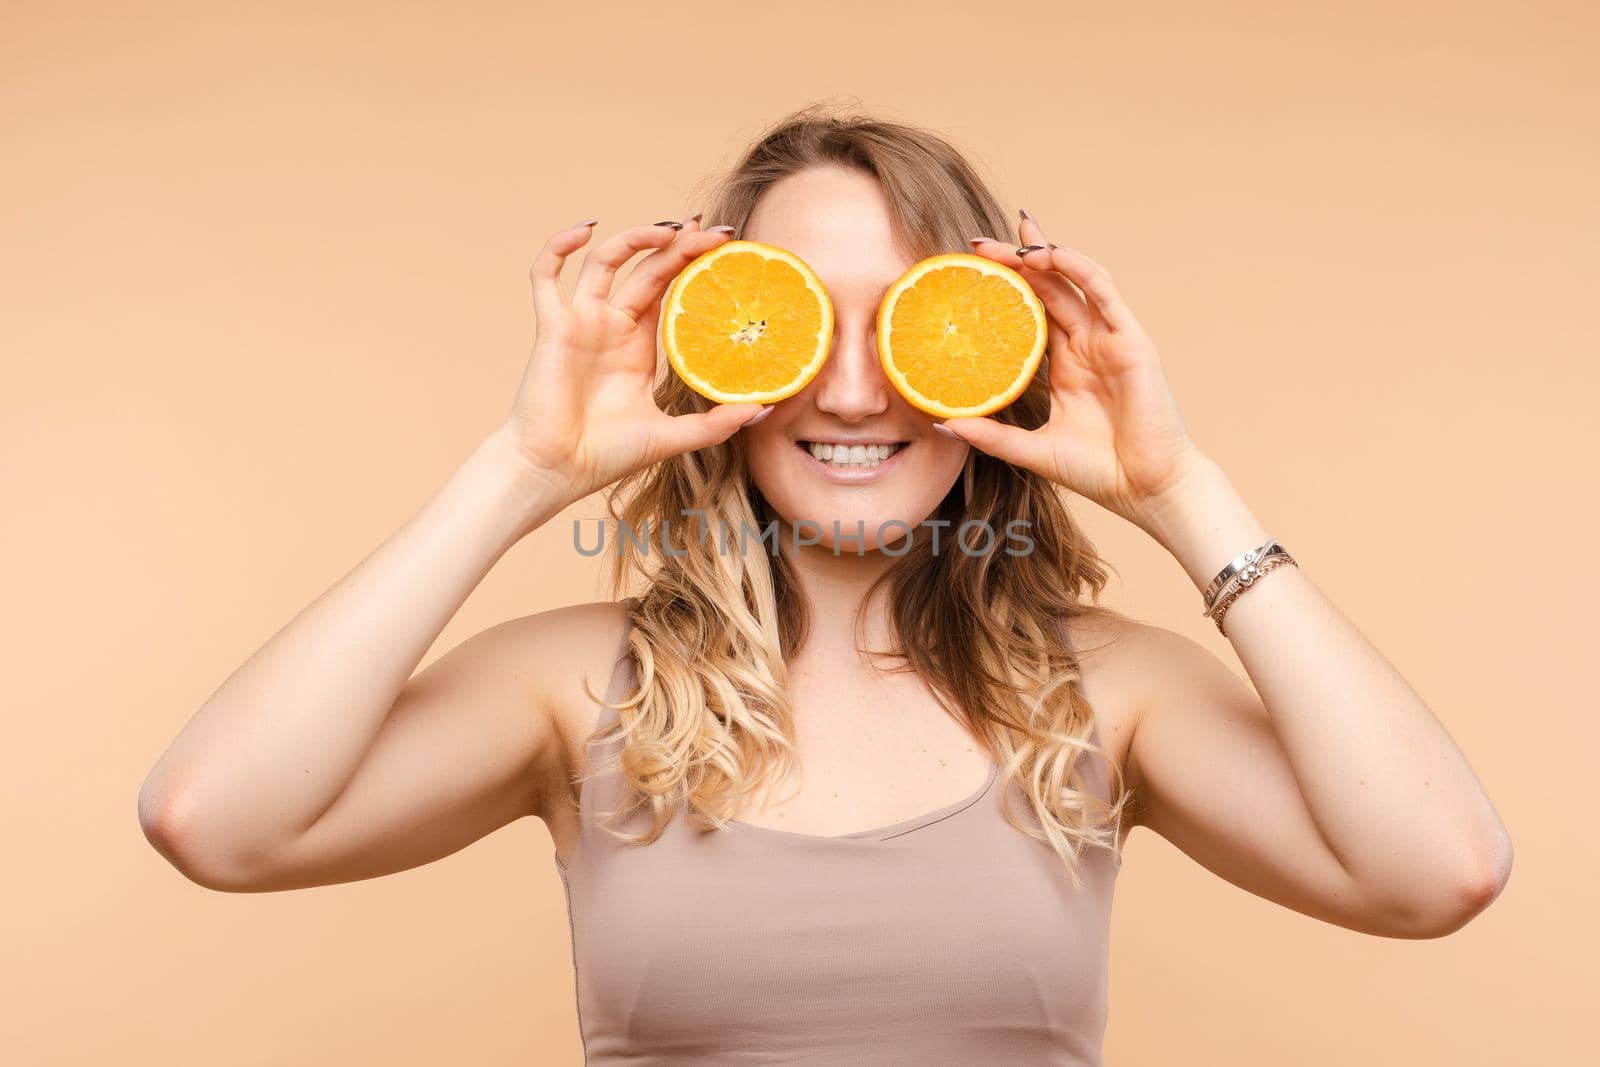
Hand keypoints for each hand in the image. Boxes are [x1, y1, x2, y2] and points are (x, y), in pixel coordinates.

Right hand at [501, 216, 766, 502]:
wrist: (556, 471)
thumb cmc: (607, 457)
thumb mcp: (671, 437)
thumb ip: (714, 424)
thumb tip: (762, 409)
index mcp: (639, 346)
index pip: (671, 291)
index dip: (694, 266)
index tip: (728, 248)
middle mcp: (612, 326)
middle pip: (648, 270)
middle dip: (681, 246)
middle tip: (715, 232)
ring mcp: (582, 322)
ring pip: (606, 261)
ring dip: (636, 238)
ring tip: (671, 231)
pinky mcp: (553, 326)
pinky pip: (546, 276)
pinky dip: (558, 247)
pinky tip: (585, 230)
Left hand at [946, 211, 1208, 529]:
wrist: (1144, 490)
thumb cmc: (1097, 472)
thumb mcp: (1031, 450)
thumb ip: (991, 435)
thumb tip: (943, 424)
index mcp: (1065, 364)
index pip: (1031, 312)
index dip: (1005, 287)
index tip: (967, 270)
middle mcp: (1087, 345)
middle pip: (1049, 288)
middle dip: (1015, 261)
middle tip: (977, 243)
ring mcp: (1110, 339)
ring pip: (1075, 282)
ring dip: (1045, 256)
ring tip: (1010, 241)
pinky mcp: (1132, 340)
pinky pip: (1104, 294)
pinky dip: (1079, 269)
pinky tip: (1052, 253)